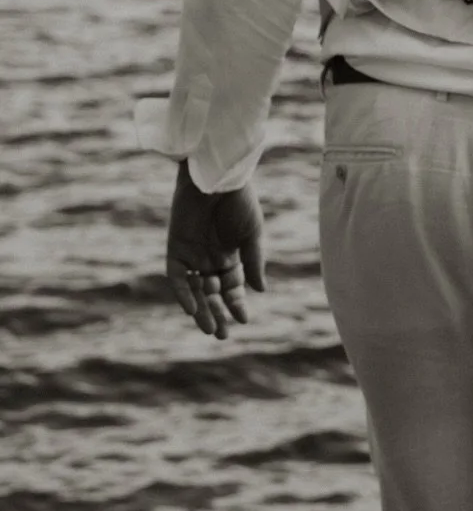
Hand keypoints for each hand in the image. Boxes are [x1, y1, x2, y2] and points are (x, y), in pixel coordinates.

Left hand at [166, 161, 265, 340]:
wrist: (216, 175)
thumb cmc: (239, 200)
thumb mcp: (252, 233)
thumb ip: (254, 262)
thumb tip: (260, 291)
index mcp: (231, 255)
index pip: (233, 287)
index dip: (237, 303)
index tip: (243, 319)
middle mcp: (210, 258)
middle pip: (212, 294)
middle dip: (218, 313)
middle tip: (222, 335)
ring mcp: (192, 255)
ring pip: (196, 291)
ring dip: (201, 310)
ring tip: (210, 328)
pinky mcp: (175, 249)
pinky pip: (179, 278)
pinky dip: (185, 294)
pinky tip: (193, 308)